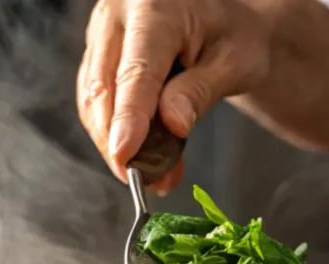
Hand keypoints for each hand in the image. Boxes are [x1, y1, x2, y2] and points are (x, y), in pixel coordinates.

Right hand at [76, 0, 328, 187]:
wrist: (226, 22)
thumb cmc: (235, 37)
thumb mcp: (234, 63)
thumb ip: (201, 92)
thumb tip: (173, 123)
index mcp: (155, 8)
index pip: (136, 72)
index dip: (129, 118)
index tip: (125, 156)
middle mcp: (119, 13)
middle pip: (103, 87)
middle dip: (119, 142)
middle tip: (145, 182)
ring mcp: (103, 32)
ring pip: (93, 98)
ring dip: (115, 144)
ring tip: (153, 175)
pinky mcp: (99, 52)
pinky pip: (95, 99)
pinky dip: (115, 133)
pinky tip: (143, 156)